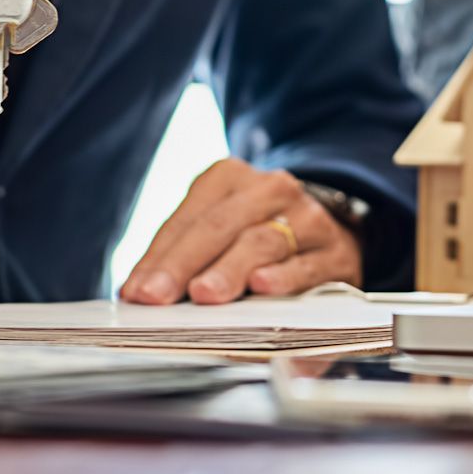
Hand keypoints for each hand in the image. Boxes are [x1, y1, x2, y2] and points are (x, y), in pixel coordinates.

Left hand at [120, 159, 362, 304]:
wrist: (328, 232)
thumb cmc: (257, 235)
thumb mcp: (218, 231)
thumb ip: (181, 258)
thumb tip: (137, 295)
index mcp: (230, 178)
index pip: (188, 220)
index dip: (158, 258)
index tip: (137, 293)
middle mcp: (270, 189)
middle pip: (220, 226)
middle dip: (185, 264)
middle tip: (160, 296)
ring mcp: (308, 218)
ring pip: (262, 242)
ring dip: (230, 270)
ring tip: (205, 294)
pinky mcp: (335, 253)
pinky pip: (307, 266)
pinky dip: (284, 280)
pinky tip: (264, 288)